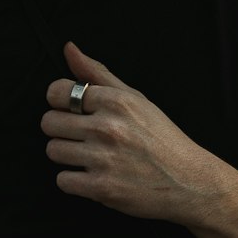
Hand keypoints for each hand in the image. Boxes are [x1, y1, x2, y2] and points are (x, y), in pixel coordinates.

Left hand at [42, 42, 237, 224]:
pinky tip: (93, 175)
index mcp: (115, 101)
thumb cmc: (161, 138)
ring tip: (89, 156)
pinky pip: (62, 180)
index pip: (56, 92)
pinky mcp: (101, 189)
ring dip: (66, 155)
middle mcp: (107, 128)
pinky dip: (73, 180)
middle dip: (61, 129)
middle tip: (81, 136)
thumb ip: (98, 73)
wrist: (188, 181)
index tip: (71, 110)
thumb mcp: (135, 98)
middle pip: (49, 123)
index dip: (60, 102)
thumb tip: (68, 48)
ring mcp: (103, 159)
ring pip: (52, 151)